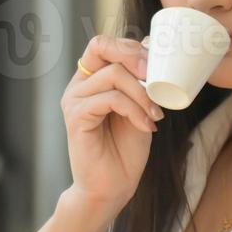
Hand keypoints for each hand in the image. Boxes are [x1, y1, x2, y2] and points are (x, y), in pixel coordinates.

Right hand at [62, 34, 163, 221]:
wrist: (112, 188)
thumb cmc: (125, 150)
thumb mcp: (140, 107)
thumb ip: (142, 81)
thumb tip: (154, 48)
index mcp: (90, 79)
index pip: (103, 43)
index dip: (131, 46)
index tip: (157, 66)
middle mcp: (78, 85)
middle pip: (101, 47)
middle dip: (135, 57)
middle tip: (157, 80)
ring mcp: (74, 100)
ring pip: (113, 74)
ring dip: (142, 94)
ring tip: (155, 114)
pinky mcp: (76, 117)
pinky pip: (110, 98)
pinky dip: (134, 109)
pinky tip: (146, 125)